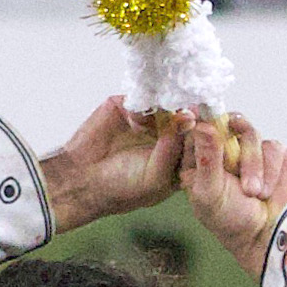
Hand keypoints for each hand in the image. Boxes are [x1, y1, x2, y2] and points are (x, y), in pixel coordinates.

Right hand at [38, 92, 188, 231]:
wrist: (82, 181)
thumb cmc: (121, 188)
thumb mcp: (156, 177)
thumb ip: (173, 149)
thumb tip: (187, 117)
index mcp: (178, 156)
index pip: (199, 137)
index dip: (203, 130)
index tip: (205, 126)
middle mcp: (166, 135)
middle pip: (185, 115)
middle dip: (187, 112)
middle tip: (189, 111)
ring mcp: (147, 118)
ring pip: (165, 103)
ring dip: (164, 107)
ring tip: (156, 121)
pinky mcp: (128, 106)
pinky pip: (141, 98)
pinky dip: (140, 107)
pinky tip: (134, 123)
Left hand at [184, 110, 286, 279]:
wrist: (269, 235)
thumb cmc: (231, 221)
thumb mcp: (211, 192)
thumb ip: (207, 159)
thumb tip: (203, 125)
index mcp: (198, 159)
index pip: (194, 128)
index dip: (197, 119)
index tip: (199, 117)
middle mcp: (222, 150)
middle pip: (225, 122)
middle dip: (232, 147)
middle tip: (233, 164)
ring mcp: (248, 150)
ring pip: (250, 134)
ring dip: (253, 165)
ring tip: (253, 193)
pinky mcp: (273, 153)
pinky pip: (273, 147)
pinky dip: (271, 170)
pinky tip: (266, 192)